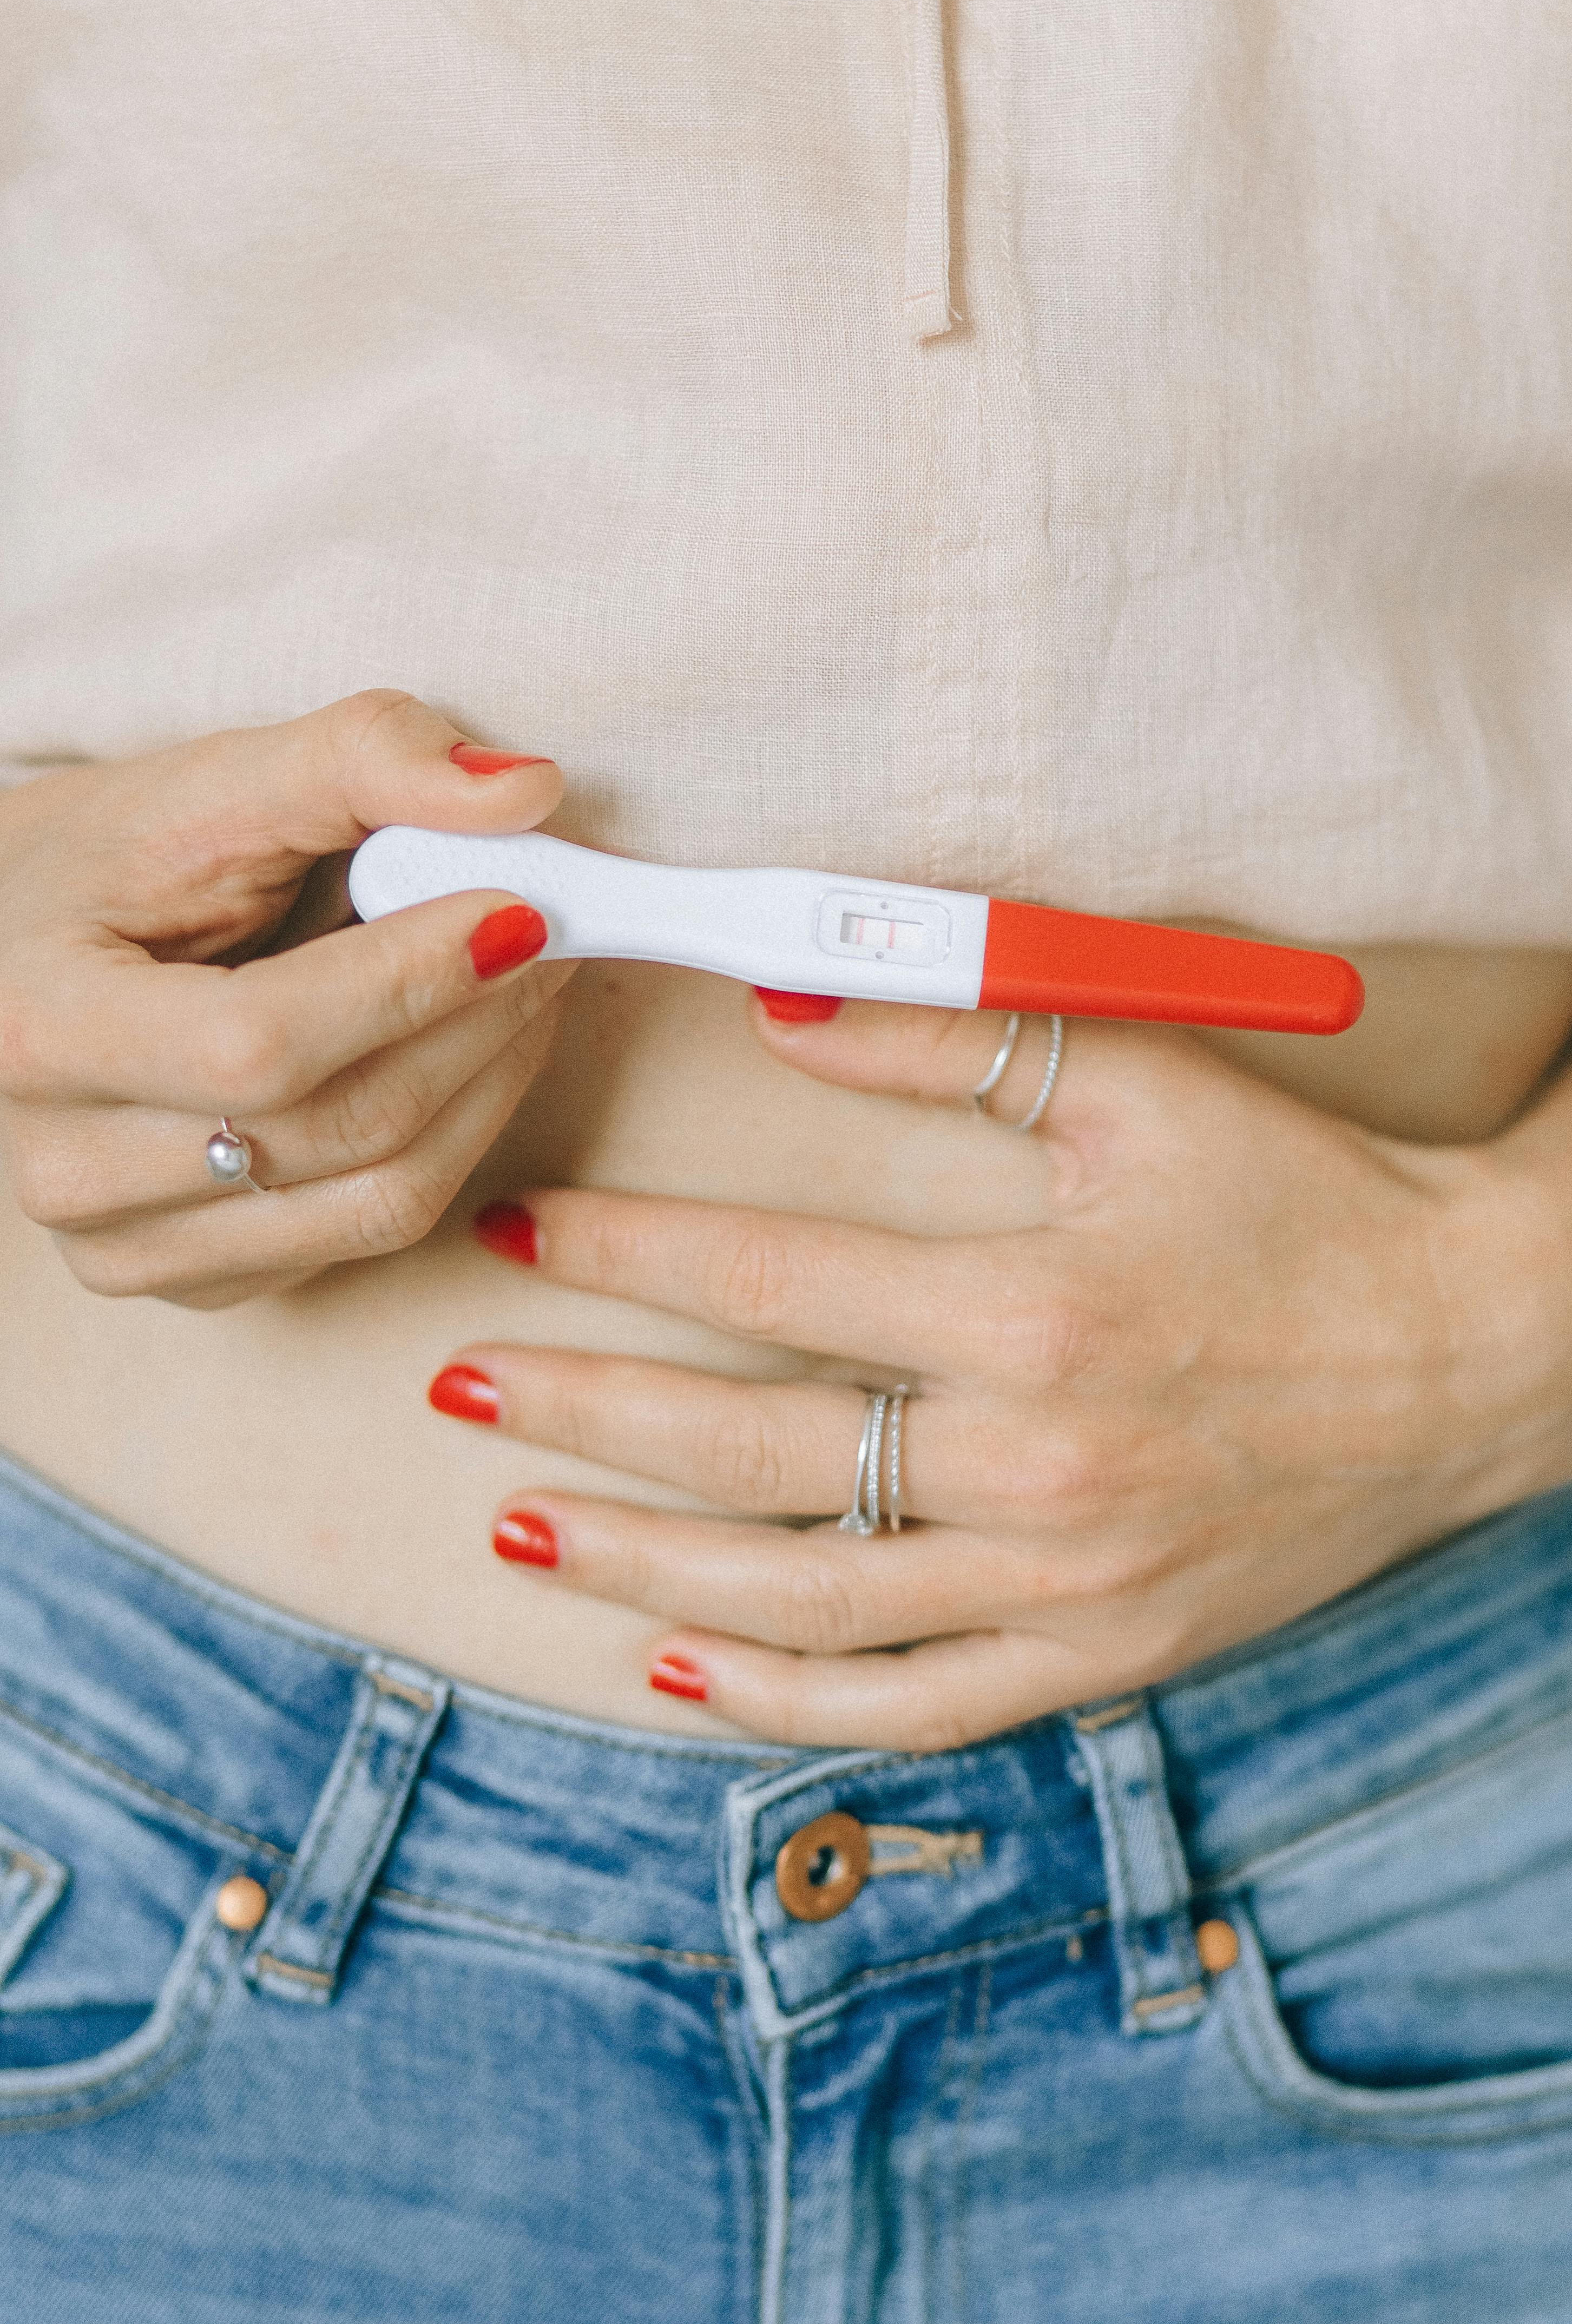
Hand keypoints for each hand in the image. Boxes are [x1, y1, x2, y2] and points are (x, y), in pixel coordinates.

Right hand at [0, 691, 570, 1307]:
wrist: (19, 956)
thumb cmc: (113, 864)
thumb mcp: (211, 782)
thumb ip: (361, 759)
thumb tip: (527, 790)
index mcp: (44, 1032)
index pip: (265, 1044)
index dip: (413, 980)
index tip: (521, 911)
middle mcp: (68, 1169)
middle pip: (343, 1129)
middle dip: (482, 1024)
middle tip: (555, 936)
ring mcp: (130, 1246)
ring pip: (383, 1200)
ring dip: (492, 1084)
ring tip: (529, 986)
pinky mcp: (198, 1282)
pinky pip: (374, 1230)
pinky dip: (455, 1137)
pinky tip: (467, 1050)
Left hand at [433, 995, 1571, 1747]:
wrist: (1467, 1355)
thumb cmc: (1303, 1204)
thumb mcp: (1144, 1087)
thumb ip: (957, 1040)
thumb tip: (784, 1011)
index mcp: (1033, 1311)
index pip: (770, 1279)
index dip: (624, 1252)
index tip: (520, 1230)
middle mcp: (1033, 1466)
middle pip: (748, 1447)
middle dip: (580, 1414)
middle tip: (456, 1386)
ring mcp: (1062, 1584)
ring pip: (800, 1598)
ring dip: (637, 1566)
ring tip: (516, 1526)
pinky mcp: (1099, 1654)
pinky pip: (911, 1705)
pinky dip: (785, 1699)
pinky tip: (681, 1670)